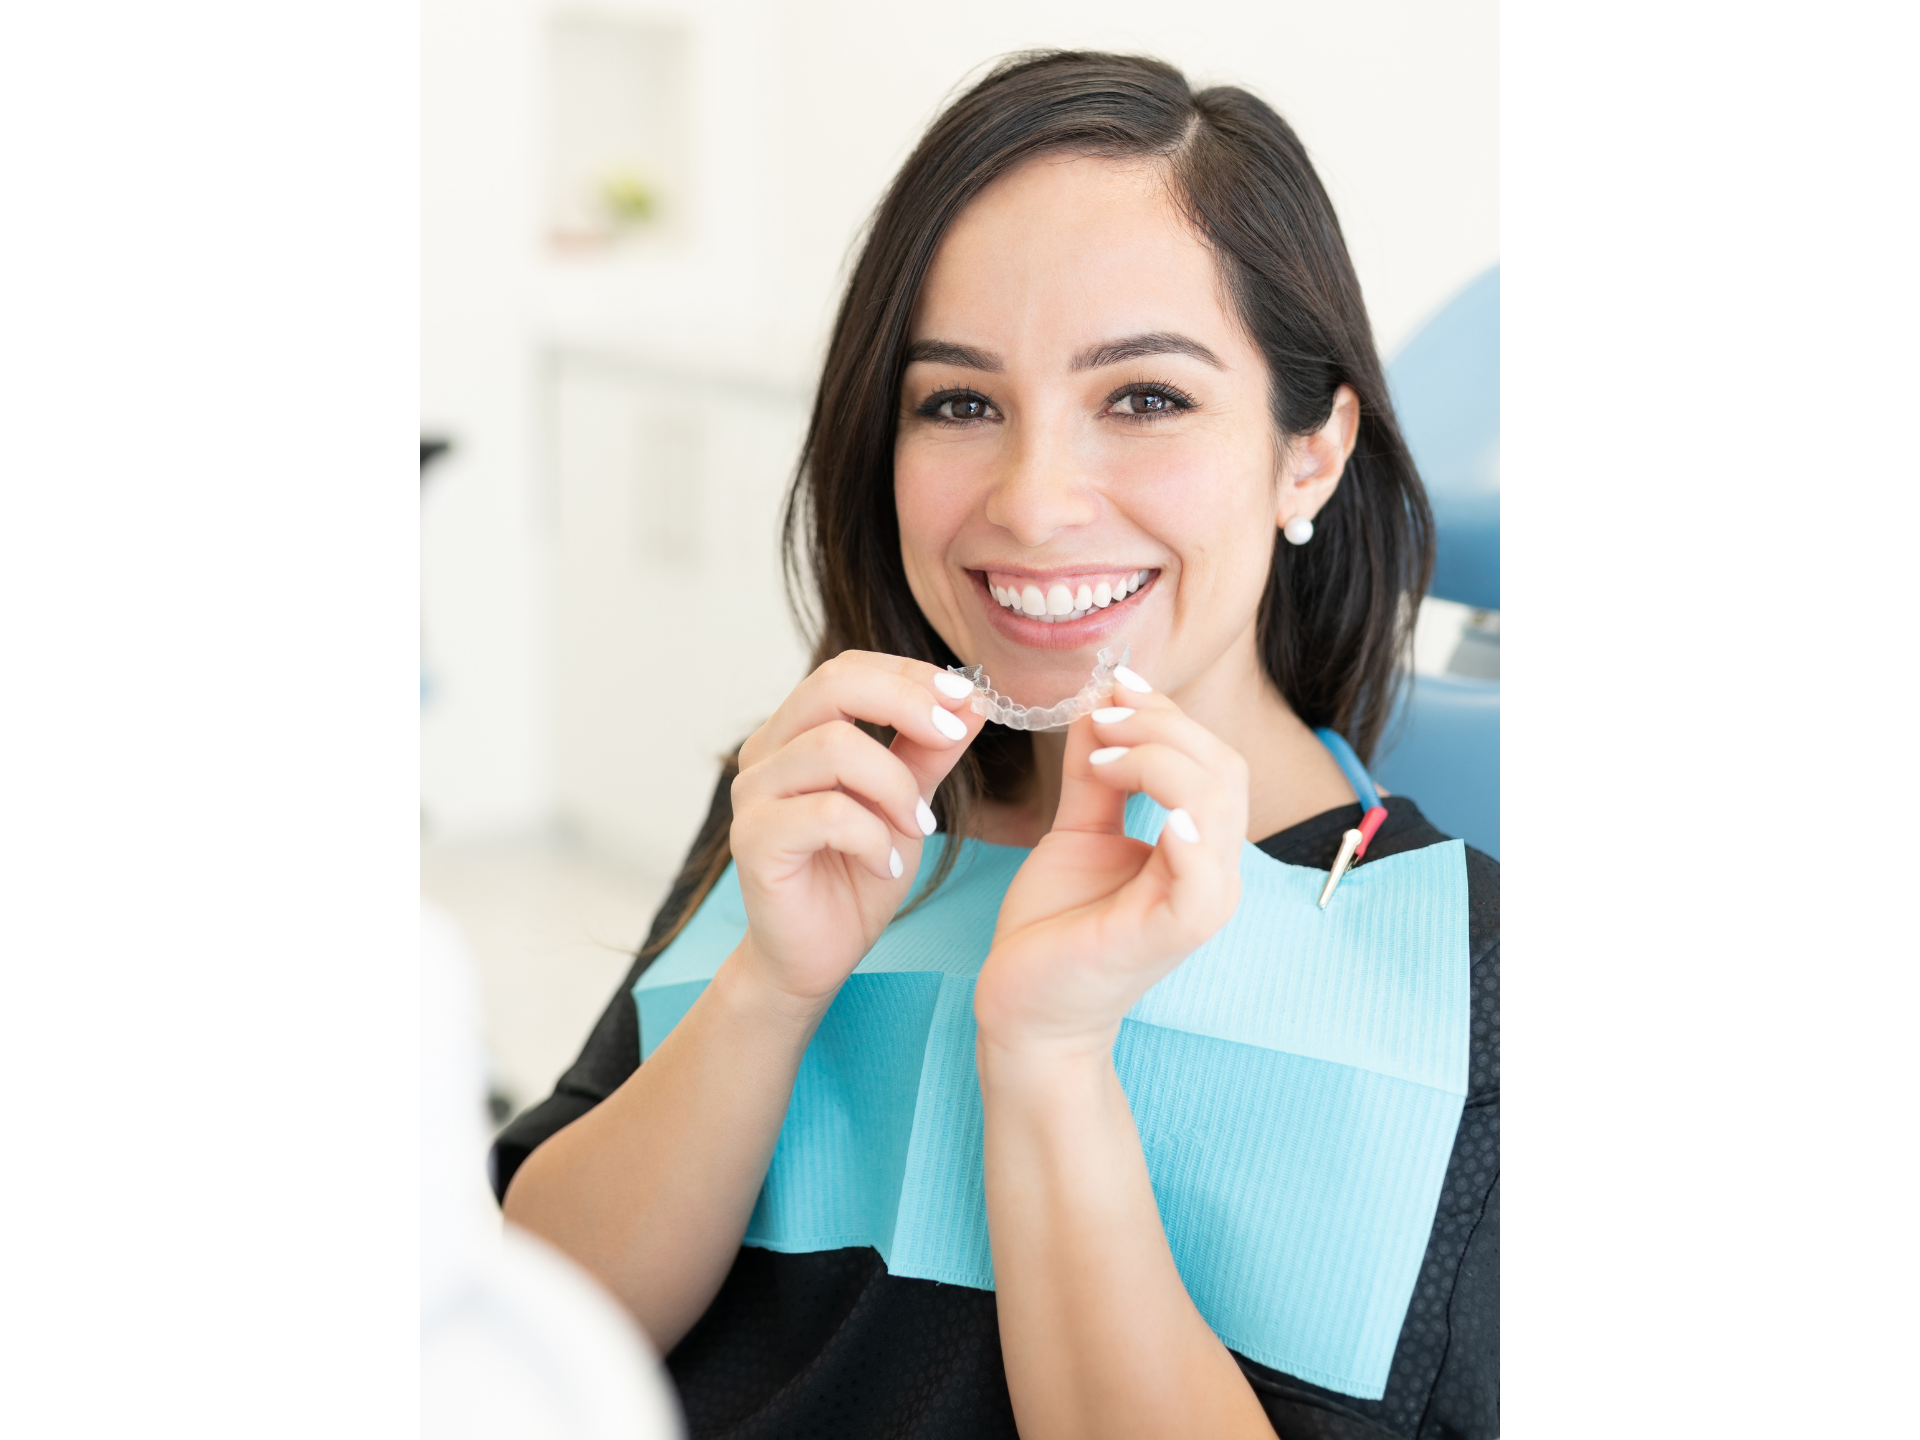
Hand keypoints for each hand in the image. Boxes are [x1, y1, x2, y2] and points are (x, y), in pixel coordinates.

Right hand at [730, 652, 985, 1007]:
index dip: (909, 675)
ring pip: (835, 748)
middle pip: (832, 685)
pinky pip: (826, 814)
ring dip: (896, 786)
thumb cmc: (856, 875)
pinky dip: (873, 837)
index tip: (968, 699)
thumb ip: (930, 752)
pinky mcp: (753, 840)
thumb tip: (974, 699)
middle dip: (906, 703)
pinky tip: (888, 865)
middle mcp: (767, 752)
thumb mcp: (907, 804)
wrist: (817, 956)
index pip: (849, 670)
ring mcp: (753, 794)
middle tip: (952, 736)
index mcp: (798, 731)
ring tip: (918, 828)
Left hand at [974, 676, 1246, 1056]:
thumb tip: (1102, 703)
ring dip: (1160, 760)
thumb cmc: (1055, 926)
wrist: (1025, 1007)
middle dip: (1162, 726)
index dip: (1167, 713)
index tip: (1112, 687)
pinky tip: (1154, 809)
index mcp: (1199, 847)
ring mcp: (1201, 904)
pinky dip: (1187, 828)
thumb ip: (1097, 773)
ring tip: (1104, 756)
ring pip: (1217, 802)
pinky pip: (1203, 874)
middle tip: (1101, 717)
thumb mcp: (1078, 830)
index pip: (1211, 758)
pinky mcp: (1174, 933)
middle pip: (1222, 768)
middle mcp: (1214, 872)